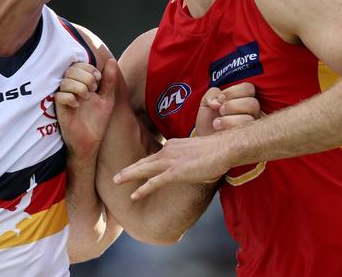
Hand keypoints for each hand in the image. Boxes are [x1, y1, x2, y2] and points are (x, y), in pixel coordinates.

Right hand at [55, 59, 118, 159]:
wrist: (90, 141)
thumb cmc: (97, 120)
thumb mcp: (107, 98)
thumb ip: (109, 81)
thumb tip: (112, 61)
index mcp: (82, 83)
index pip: (80, 65)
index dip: (90, 69)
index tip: (99, 81)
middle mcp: (72, 89)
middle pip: (72, 70)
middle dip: (86, 77)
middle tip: (93, 90)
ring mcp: (65, 98)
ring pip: (65, 82)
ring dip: (79, 87)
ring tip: (87, 98)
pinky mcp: (59, 109)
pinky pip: (59, 96)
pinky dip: (70, 98)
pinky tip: (77, 105)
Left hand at [113, 133, 233, 200]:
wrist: (225, 147)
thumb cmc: (219, 149)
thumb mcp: (201, 150)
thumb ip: (192, 156)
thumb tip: (194, 162)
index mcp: (174, 145)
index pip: (156, 156)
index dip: (145, 163)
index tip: (137, 169)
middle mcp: (169, 150)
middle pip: (145, 161)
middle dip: (129, 169)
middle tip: (116, 176)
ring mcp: (171, 161)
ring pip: (144, 169)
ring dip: (129, 176)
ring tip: (116, 181)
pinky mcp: (175, 172)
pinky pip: (154, 182)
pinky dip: (142, 189)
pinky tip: (134, 196)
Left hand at [196, 82, 262, 135]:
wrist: (204, 140)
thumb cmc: (208, 121)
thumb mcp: (206, 103)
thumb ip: (212, 94)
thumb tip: (217, 101)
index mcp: (243, 99)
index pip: (248, 88)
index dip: (234, 91)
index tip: (220, 98)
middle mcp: (250, 112)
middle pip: (253, 103)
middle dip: (232, 105)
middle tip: (220, 110)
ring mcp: (251, 127)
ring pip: (249, 118)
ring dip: (229, 118)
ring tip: (216, 122)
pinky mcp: (246, 139)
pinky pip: (245, 131)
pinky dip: (229, 127)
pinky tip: (218, 128)